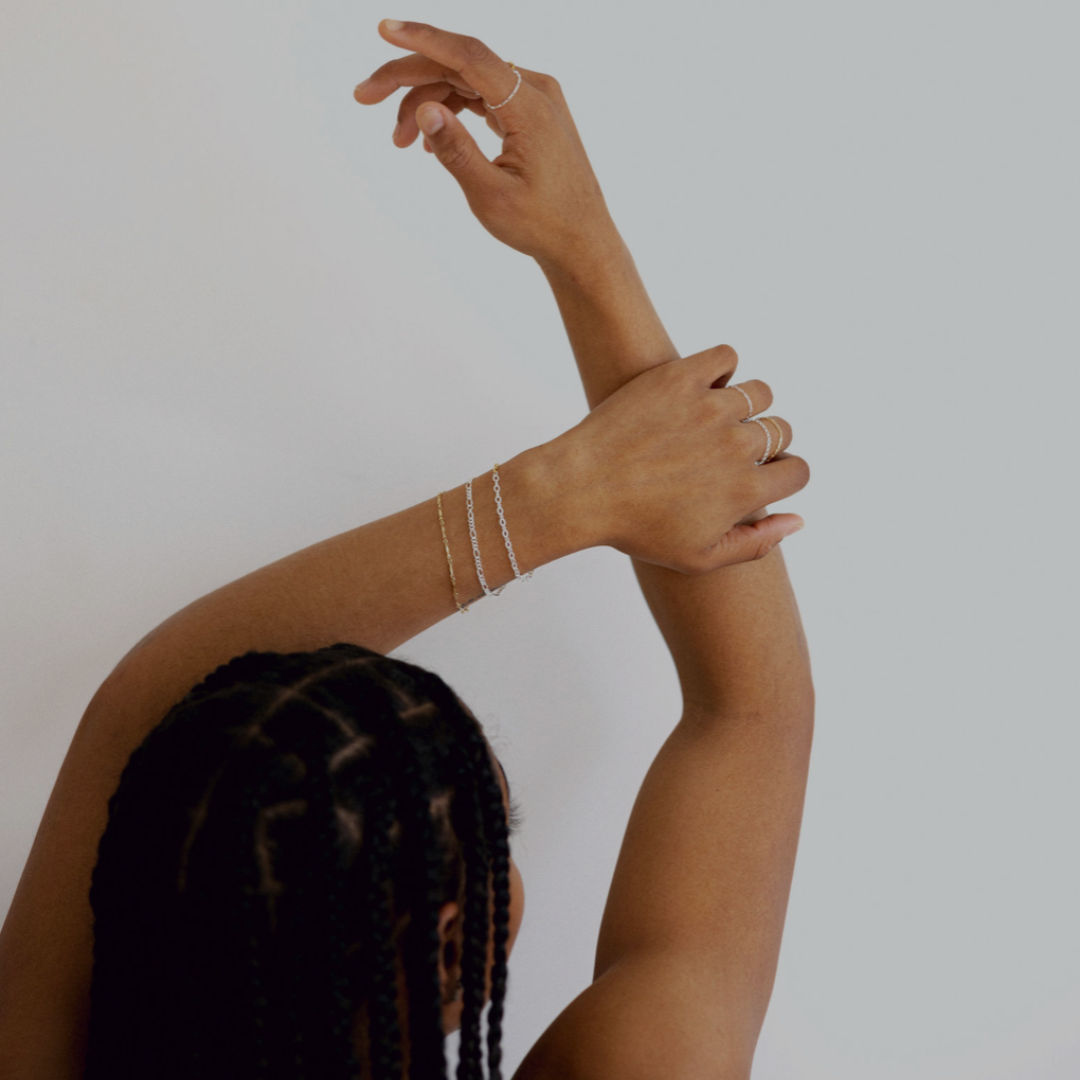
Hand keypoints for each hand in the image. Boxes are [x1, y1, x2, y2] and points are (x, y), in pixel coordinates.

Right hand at [353, 19, 617, 264]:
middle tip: (364, 98)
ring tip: (398, 141)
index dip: (422, 40)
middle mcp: (536, 91)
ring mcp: (535, 100)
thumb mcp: (491, 195)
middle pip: (460, 65)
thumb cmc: (542, 224)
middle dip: (409, 79)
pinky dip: (452, 112)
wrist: (582, 243)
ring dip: (427, 103)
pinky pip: (483, 98)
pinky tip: (429, 143)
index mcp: (529, 107)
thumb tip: (424, 109)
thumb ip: (456, 150)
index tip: (383, 30)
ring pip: (467, 82)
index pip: (468, 56)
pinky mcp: (531, 114)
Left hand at [550, 345, 809, 573]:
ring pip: (760, 392)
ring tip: (715, 418)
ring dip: (745, 405)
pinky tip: (701, 388)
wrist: (578, 489)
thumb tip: (799, 519)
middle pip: (781, 431)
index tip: (754, 475)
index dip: (780, 475)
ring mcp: (708, 407)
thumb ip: (757, 543)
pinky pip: (726, 357)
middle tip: (725, 450)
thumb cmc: (634, 529)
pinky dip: (721, 368)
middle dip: (763, 442)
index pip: (798, 471)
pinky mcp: (680, 377)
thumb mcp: (698, 557)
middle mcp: (734, 446)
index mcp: (744, 491)